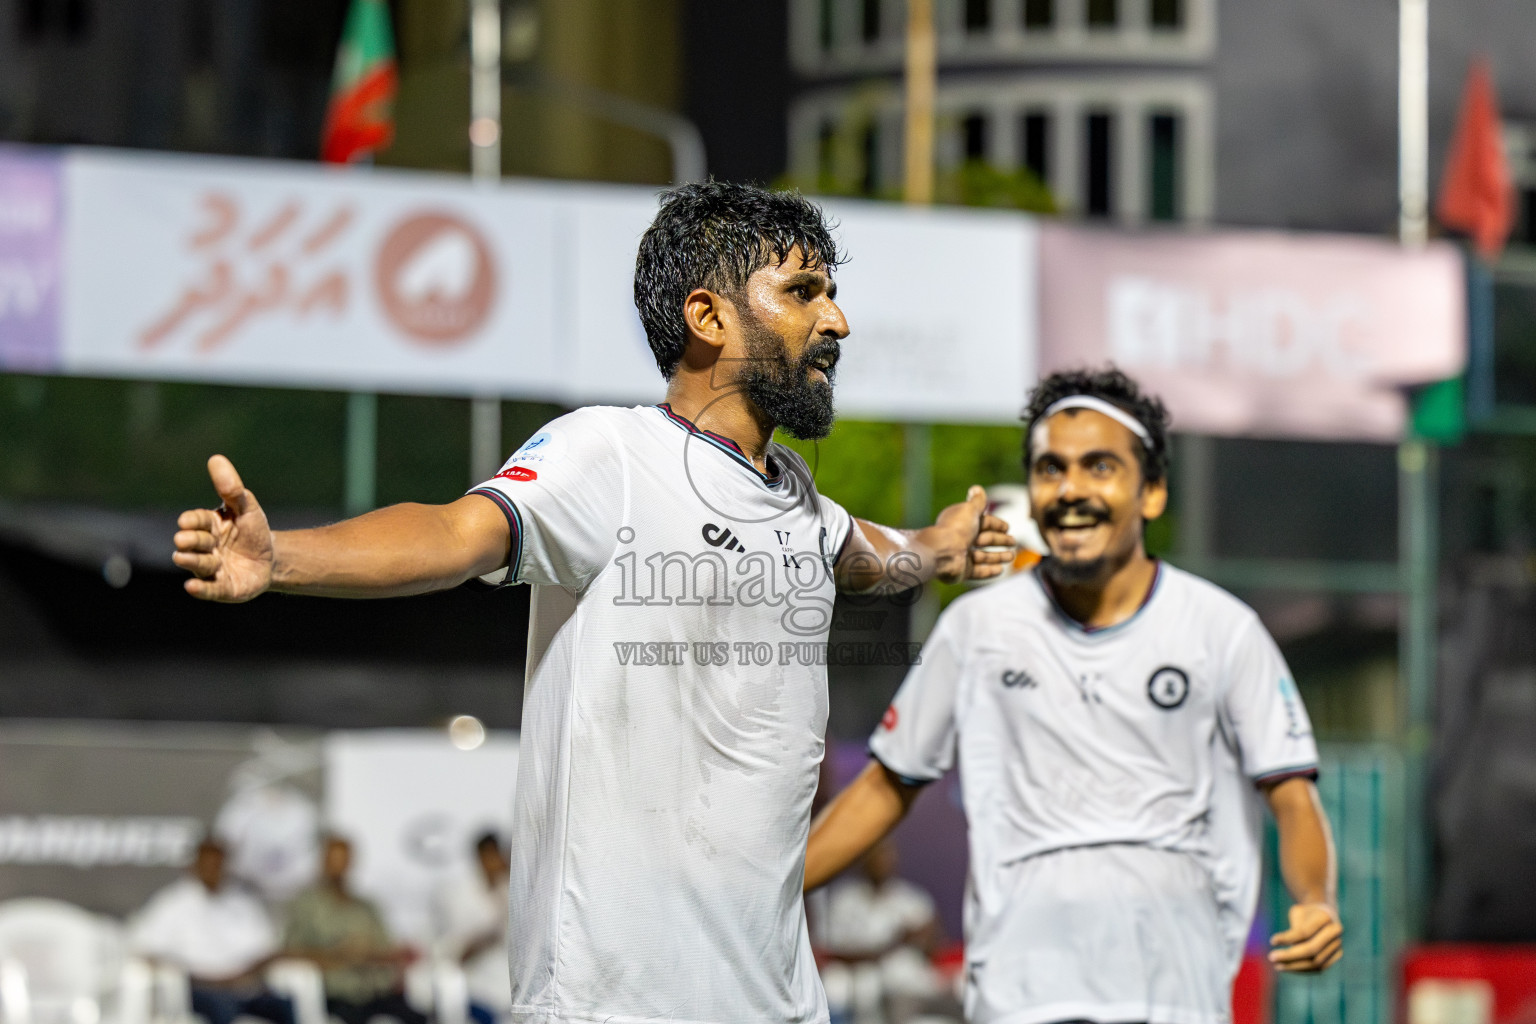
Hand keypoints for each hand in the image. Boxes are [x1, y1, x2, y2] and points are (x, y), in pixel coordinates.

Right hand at [172, 455, 274, 601]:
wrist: (271, 559)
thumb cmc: (254, 531)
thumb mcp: (247, 508)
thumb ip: (231, 488)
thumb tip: (216, 458)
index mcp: (209, 526)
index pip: (196, 521)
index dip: (192, 521)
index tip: (186, 520)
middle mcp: (205, 548)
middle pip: (193, 544)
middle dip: (189, 541)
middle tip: (184, 539)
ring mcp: (211, 569)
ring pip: (198, 565)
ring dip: (192, 561)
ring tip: (183, 557)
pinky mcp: (222, 588)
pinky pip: (209, 590)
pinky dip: (200, 589)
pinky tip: (190, 587)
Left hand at [927, 486, 1015, 582]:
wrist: (942, 552)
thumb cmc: (956, 529)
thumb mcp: (969, 510)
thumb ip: (976, 501)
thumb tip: (977, 488)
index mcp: (962, 523)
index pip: (983, 522)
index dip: (996, 524)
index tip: (1008, 528)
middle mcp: (961, 539)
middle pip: (985, 539)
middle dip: (1000, 540)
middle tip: (1013, 542)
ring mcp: (961, 556)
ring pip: (983, 556)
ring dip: (998, 556)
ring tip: (1012, 556)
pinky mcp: (962, 571)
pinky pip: (979, 571)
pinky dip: (989, 570)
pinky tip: (1000, 569)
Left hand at [1269, 902, 1341, 972]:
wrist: (1323, 915)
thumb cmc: (1305, 913)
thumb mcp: (1297, 913)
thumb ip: (1293, 930)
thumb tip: (1279, 946)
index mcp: (1326, 916)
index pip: (1305, 932)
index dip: (1288, 938)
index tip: (1271, 941)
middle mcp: (1335, 932)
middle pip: (1312, 949)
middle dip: (1290, 955)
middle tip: (1271, 957)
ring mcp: (1338, 945)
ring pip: (1316, 962)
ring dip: (1295, 966)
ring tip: (1277, 965)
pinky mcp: (1335, 957)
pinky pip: (1318, 968)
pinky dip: (1302, 969)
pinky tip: (1287, 967)